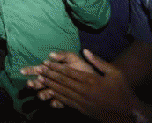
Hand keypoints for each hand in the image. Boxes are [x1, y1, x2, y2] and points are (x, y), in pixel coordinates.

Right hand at [21, 50, 93, 107]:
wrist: (97, 81)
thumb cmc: (83, 68)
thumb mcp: (73, 58)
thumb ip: (63, 55)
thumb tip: (50, 55)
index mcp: (51, 70)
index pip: (37, 70)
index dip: (29, 71)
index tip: (22, 72)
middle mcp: (51, 81)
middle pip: (37, 83)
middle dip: (32, 84)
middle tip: (30, 84)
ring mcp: (57, 91)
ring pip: (44, 94)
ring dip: (42, 94)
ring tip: (43, 94)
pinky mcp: (64, 101)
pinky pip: (56, 103)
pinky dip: (54, 103)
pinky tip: (55, 101)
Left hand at [22, 50, 136, 119]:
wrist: (126, 112)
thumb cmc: (121, 91)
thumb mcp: (115, 73)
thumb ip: (98, 62)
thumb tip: (85, 50)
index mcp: (91, 81)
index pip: (69, 73)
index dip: (56, 67)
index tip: (46, 63)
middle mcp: (84, 91)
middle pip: (63, 81)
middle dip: (49, 75)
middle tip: (38, 70)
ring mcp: (82, 101)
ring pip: (62, 92)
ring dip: (50, 85)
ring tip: (39, 79)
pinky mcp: (82, 108)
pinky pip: (66, 101)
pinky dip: (56, 96)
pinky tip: (49, 92)